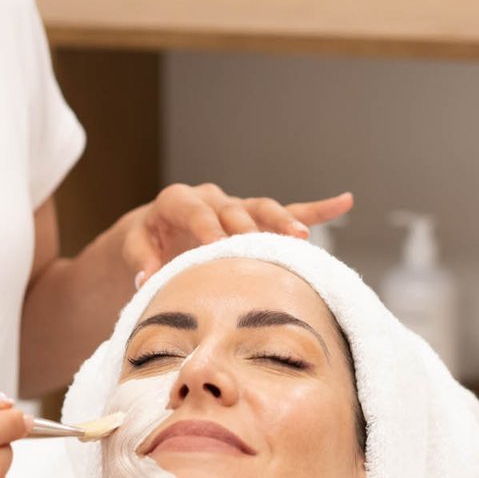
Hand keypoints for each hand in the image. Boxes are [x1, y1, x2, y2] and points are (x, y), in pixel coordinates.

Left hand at [123, 184, 352, 286]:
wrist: (156, 231)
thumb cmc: (146, 241)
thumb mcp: (134, 246)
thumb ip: (140, 259)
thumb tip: (146, 279)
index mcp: (179, 200)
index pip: (196, 210)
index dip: (206, 226)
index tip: (216, 244)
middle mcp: (212, 197)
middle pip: (235, 209)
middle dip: (249, 227)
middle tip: (261, 245)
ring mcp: (237, 206)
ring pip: (265, 209)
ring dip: (284, 222)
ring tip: (302, 237)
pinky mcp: (255, 216)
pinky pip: (289, 209)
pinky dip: (316, 208)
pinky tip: (344, 201)